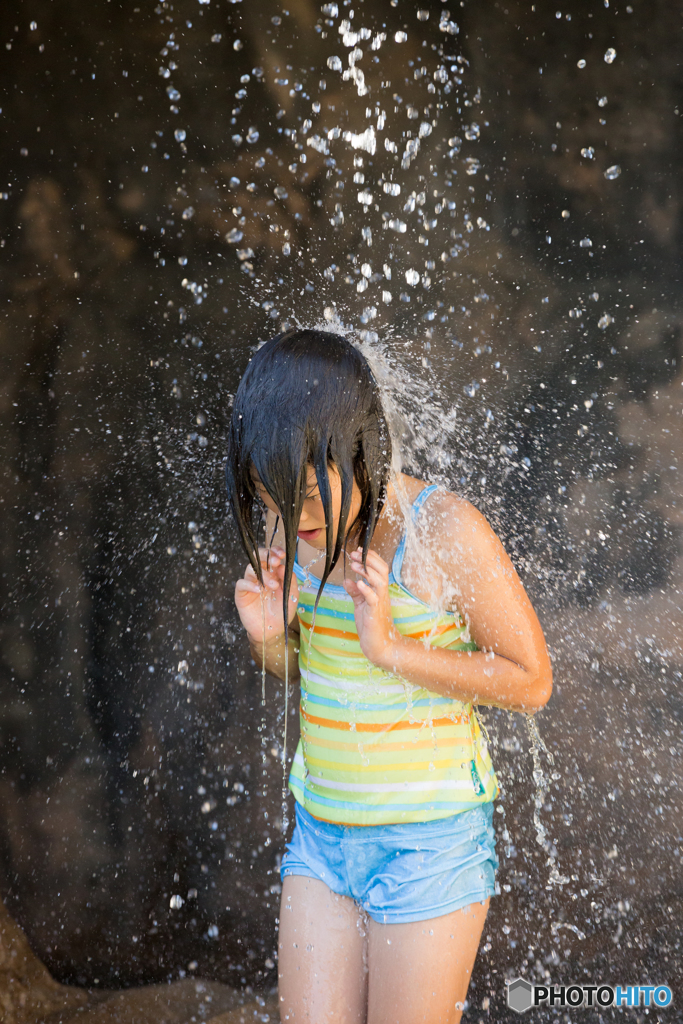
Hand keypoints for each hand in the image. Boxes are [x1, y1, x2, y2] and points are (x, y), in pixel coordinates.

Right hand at [234, 547, 298, 645]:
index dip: (274, 551)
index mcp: (273, 573)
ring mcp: (250, 584)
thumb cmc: (282, 611)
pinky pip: (241, 584)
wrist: (272, 631)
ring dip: (263, 574)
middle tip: (276, 561)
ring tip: (273, 585)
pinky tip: (259, 590)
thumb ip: (290, 581)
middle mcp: (260, 575)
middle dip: (266, 556)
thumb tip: (283, 566)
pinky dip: (249, 584)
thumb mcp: (291, 596)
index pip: (271, 556)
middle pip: (258, 558)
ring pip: (250, 569)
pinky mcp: (241, 594)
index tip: (282, 554)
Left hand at [343, 548, 401, 667]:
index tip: (358, 550)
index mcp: (379, 590)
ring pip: (380, 581)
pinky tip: (358, 583)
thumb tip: (347, 580)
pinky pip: (373, 598)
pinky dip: (366, 589)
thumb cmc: (371, 625)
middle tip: (354, 553)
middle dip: (368, 559)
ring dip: (367, 571)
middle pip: (382, 570)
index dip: (370, 557)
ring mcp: (380, 602)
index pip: (379, 568)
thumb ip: (355, 592)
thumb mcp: (361, 605)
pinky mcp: (375, 612)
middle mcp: (382, 594)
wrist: (380, 645)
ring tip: (354, 565)